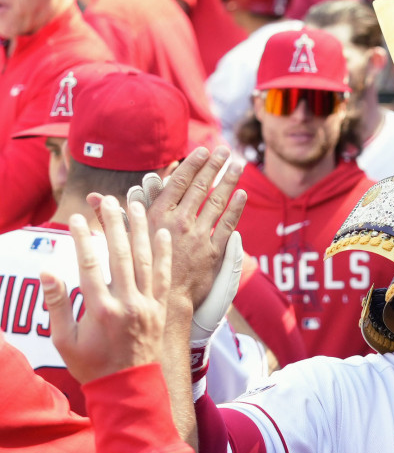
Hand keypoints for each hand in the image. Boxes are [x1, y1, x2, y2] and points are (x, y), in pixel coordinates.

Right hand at [43, 198, 170, 383]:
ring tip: (135, 206)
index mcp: (100, 310)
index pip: (90, 264)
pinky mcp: (159, 310)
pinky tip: (162, 233)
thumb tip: (47, 272)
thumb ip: (57, 305)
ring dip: (139, 230)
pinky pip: (163, 276)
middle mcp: (127, 304)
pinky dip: (164, 254)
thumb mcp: (64, 341)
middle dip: (113, 224)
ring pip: (145, 260)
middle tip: (106, 200)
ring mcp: (146, 306)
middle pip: (120, 255)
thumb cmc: (92, 366)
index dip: (83, 238)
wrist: (129, 389)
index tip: (77, 218)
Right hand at [102, 145, 245, 315]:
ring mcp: (199, 236)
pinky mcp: (214, 252)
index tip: (202, 151)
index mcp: (158, 216)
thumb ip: (113, 217)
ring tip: (238, 165)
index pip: (178, 182)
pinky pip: (227, 225)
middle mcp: (180, 222)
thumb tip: (93, 198)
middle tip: (224, 150)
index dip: (192, 165)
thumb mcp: (123, 241)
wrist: (164, 301)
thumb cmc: (141, 273)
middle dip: (214, 166)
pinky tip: (242, 194)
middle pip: (200, 187)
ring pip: (217, 202)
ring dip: (228, 181)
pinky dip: (236, 208)